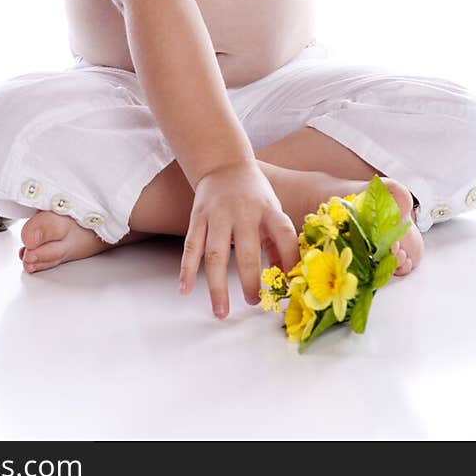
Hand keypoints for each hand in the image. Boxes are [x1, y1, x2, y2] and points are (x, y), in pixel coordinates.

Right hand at [179, 161, 299, 319]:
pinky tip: (185, 289)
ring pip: (215, 254)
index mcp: (268, 210)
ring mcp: (218, 214)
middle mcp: (243, 211)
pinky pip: (191, 246)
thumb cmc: (255, 195)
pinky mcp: (198, 216)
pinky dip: (187, 269)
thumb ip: (278, 242)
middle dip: (250, 282)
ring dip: (217, 286)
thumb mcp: (273, 210)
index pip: (284, 234)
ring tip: (221, 312)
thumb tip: (285, 277)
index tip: (290, 284)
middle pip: (247, 252)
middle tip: (254, 303)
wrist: (224, 164)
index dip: (290, 258)